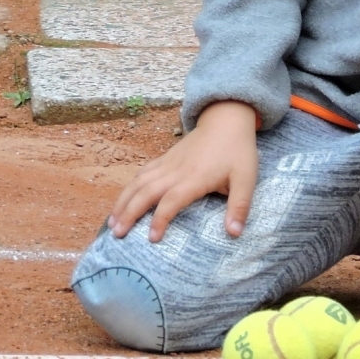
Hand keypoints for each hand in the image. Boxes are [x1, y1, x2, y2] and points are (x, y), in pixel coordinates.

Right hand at [107, 100, 258, 242]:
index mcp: (195, 177)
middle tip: (117, 235)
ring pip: (139, 181)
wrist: (227, 120)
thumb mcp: (247, 179)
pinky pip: (143, 172)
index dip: (160, 219)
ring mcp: (168, 162)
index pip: (172, 200)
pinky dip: (130, 187)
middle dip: (129, 212)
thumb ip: (240, 206)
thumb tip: (234, 233)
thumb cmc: (237, 151)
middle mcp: (176, 170)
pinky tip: (123, 200)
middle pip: (146, 191)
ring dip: (124, 201)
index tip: (152, 239)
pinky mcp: (166, 158)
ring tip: (112, 222)